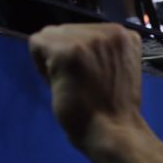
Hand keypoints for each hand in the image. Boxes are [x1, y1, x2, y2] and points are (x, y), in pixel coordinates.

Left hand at [29, 23, 142, 148]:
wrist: (114, 131)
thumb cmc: (113, 108)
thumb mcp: (117, 68)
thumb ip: (102, 51)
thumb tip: (72, 44)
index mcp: (126, 36)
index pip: (85, 32)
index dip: (81, 57)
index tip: (92, 79)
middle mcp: (111, 31)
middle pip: (66, 30)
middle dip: (65, 55)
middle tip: (81, 83)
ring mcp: (90, 39)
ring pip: (49, 35)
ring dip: (52, 60)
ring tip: (73, 83)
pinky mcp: (69, 50)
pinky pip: (36, 44)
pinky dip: (41, 66)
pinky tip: (62, 82)